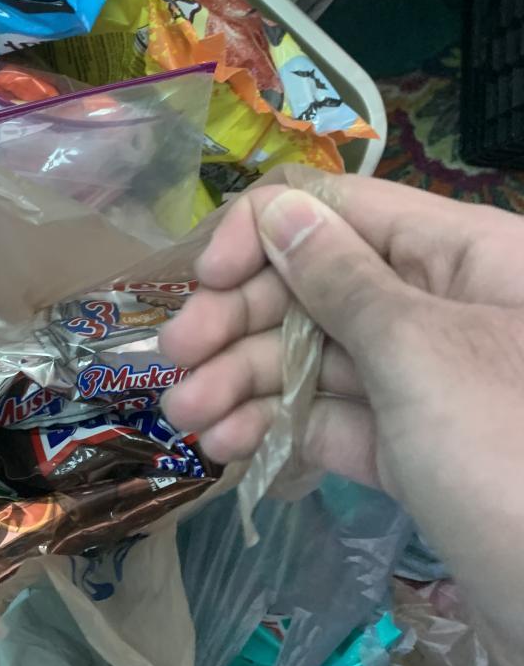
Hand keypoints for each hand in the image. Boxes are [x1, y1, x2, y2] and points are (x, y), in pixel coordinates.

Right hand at [159, 172, 523, 658]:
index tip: (206, 282)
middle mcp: (441, 305)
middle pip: (318, 285)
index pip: (344, 209)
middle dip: (240, 320)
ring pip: (317, 357)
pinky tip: (227, 446)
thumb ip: (341, 279)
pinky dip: (278, 427)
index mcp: (463, 254)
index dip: (265, 233)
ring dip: (243, 380)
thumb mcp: (421, 353)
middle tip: (174, 362)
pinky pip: (332, 419)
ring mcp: (426, 382)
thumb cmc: (510, 456)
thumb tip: (278, 210)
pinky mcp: (413, 450)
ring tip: (184, 419)